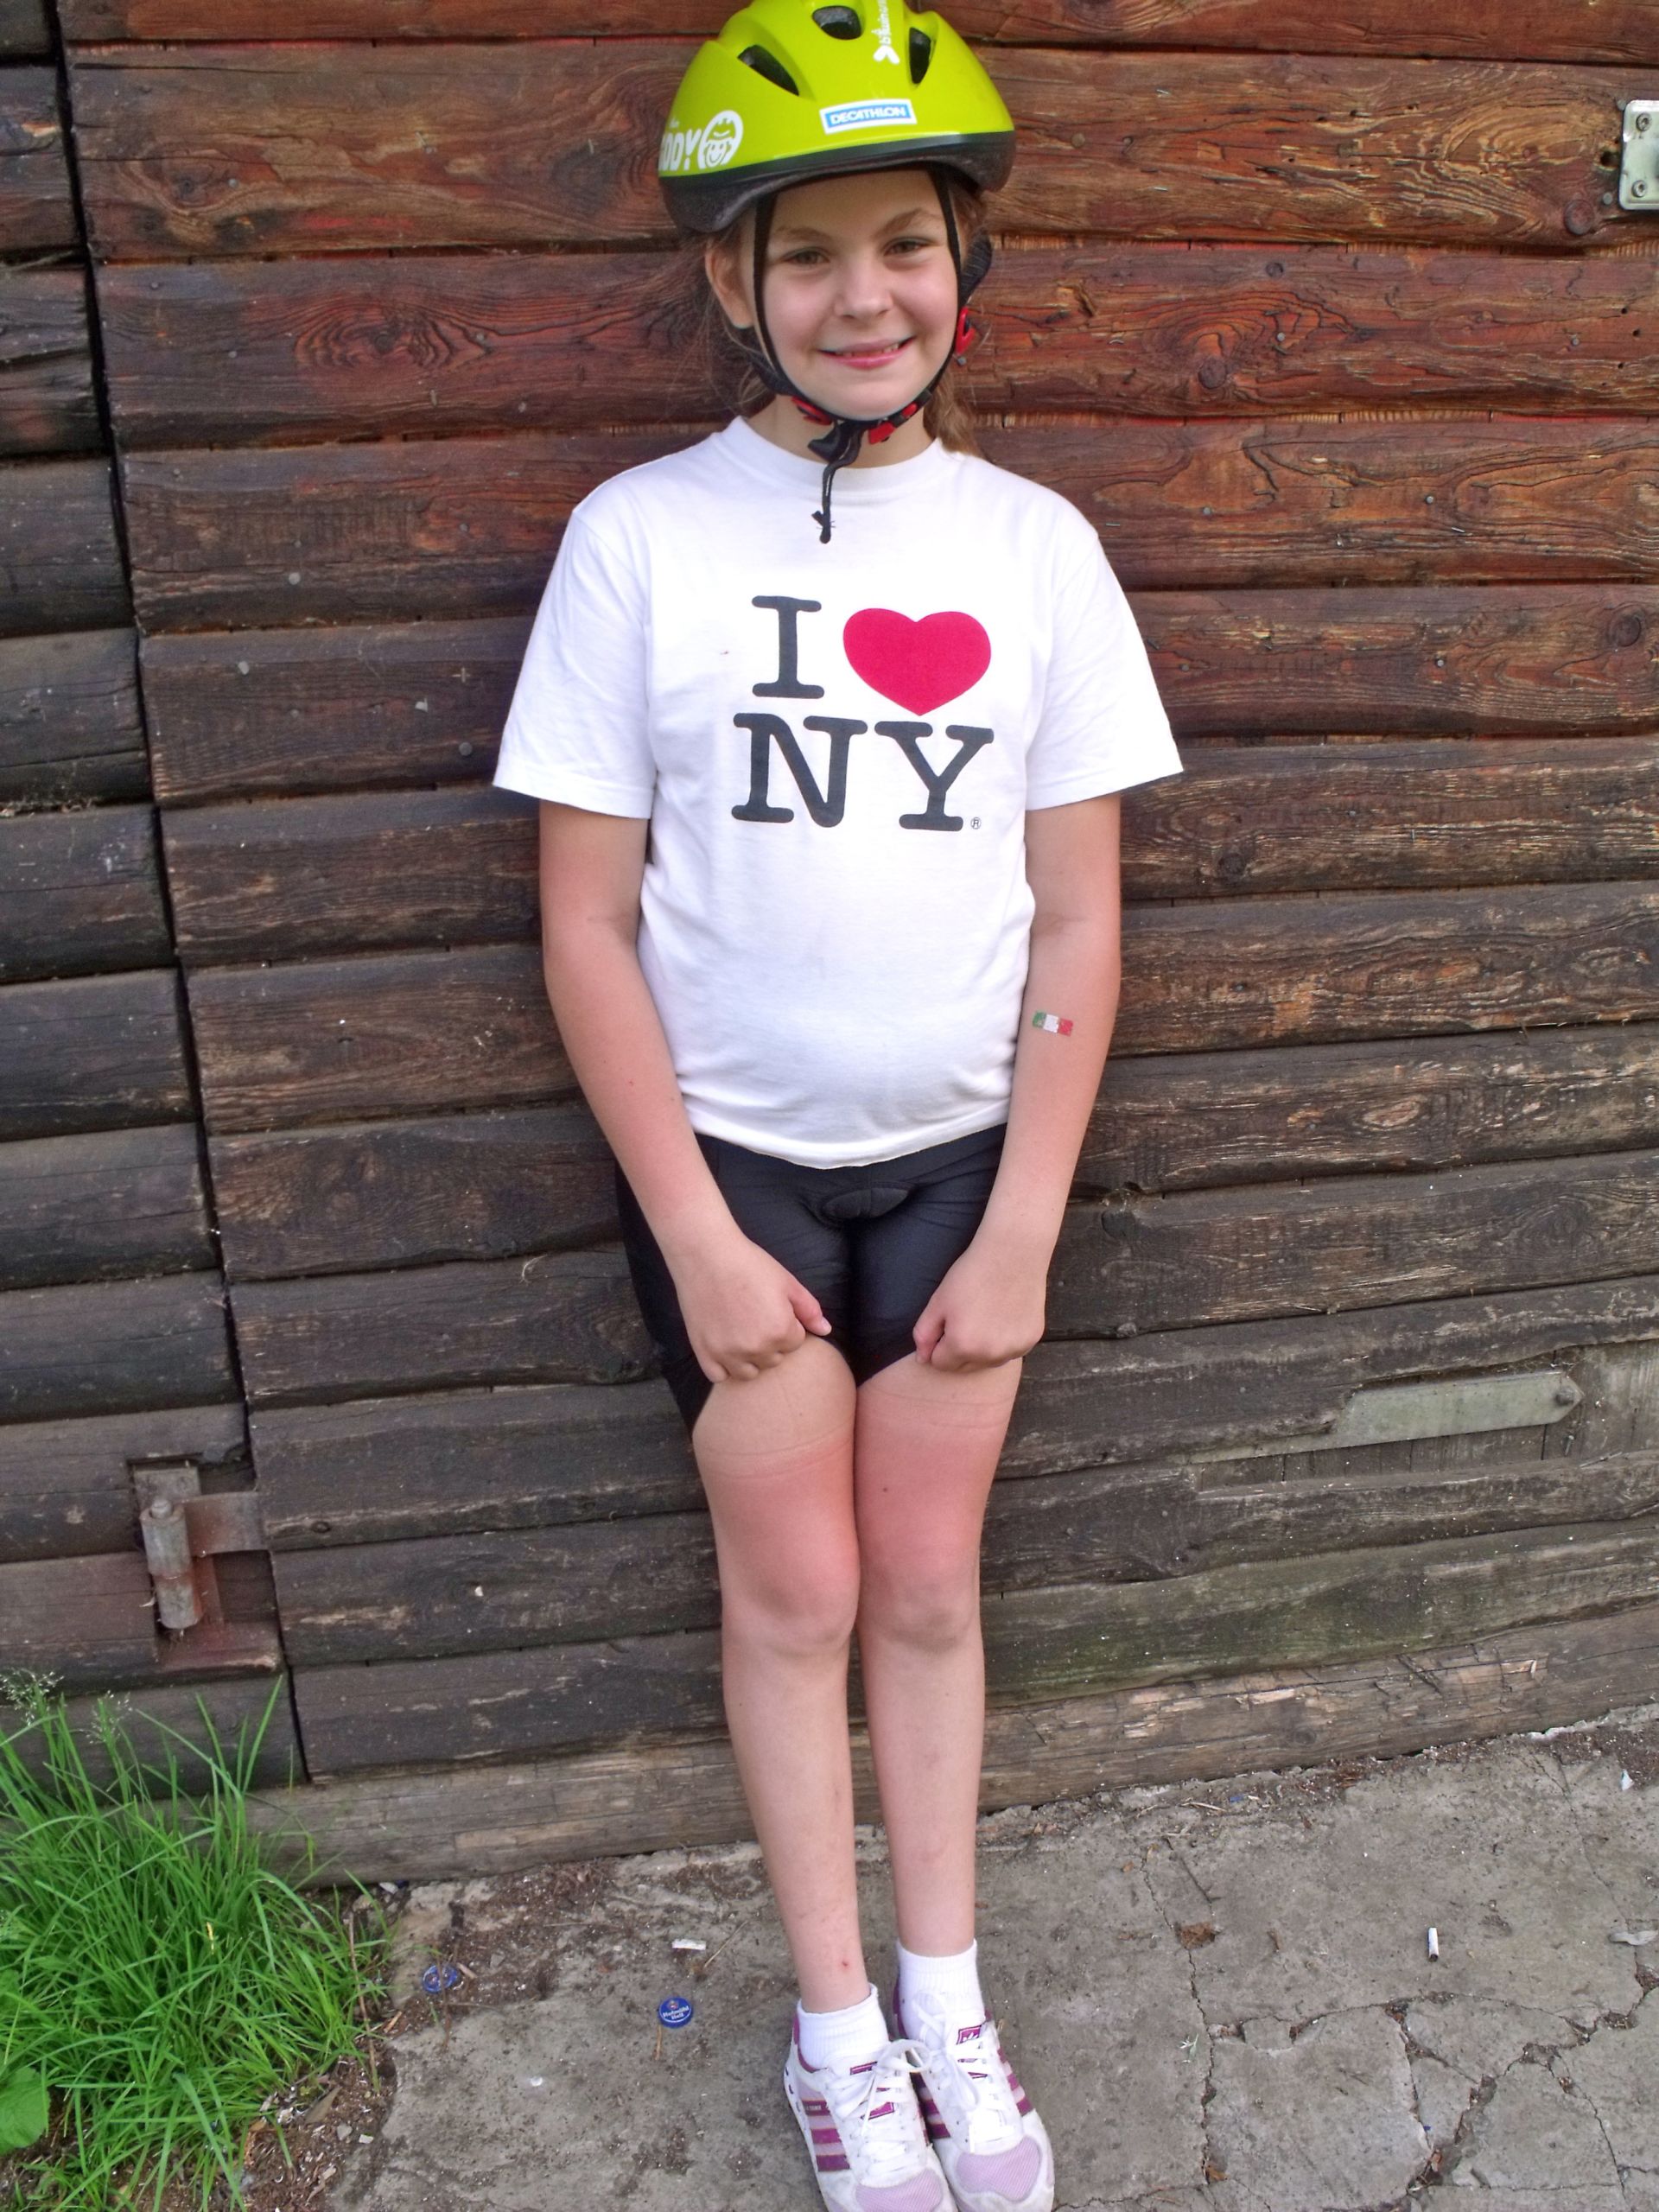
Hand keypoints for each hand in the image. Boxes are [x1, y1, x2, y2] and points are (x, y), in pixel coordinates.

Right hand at [670, 1230, 833, 1385]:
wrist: (706, 1255)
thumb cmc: (749, 1264)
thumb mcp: (788, 1283)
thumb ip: (810, 1310)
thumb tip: (826, 1330)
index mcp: (780, 1331)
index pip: (795, 1343)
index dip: (787, 1325)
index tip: (771, 1309)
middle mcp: (756, 1348)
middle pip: (773, 1359)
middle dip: (770, 1343)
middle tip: (755, 1317)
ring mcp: (728, 1353)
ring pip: (749, 1372)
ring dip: (750, 1358)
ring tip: (741, 1333)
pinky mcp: (705, 1353)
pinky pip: (720, 1376)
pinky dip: (724, 1367)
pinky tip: (724, 1346)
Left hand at [912, 1231, 1048, 1371]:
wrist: (1012, 1254)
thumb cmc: (970, 1275)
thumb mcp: (938, 1302)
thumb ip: (924, 1334)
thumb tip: (922, 1360)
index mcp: (962, 1346)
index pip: (940, 1364)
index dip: (939, 1344)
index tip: (947, 1324)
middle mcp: (989, 1355)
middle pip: (965, 1367)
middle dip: (960, 1350)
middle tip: (967, 1318)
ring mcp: (1013, 1349)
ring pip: (989, 1361)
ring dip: (983, 1349)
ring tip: (986, 1316)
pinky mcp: (1030, 1341)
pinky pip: (1010, 1351)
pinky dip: (1005, 1341)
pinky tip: (1005, 1316)